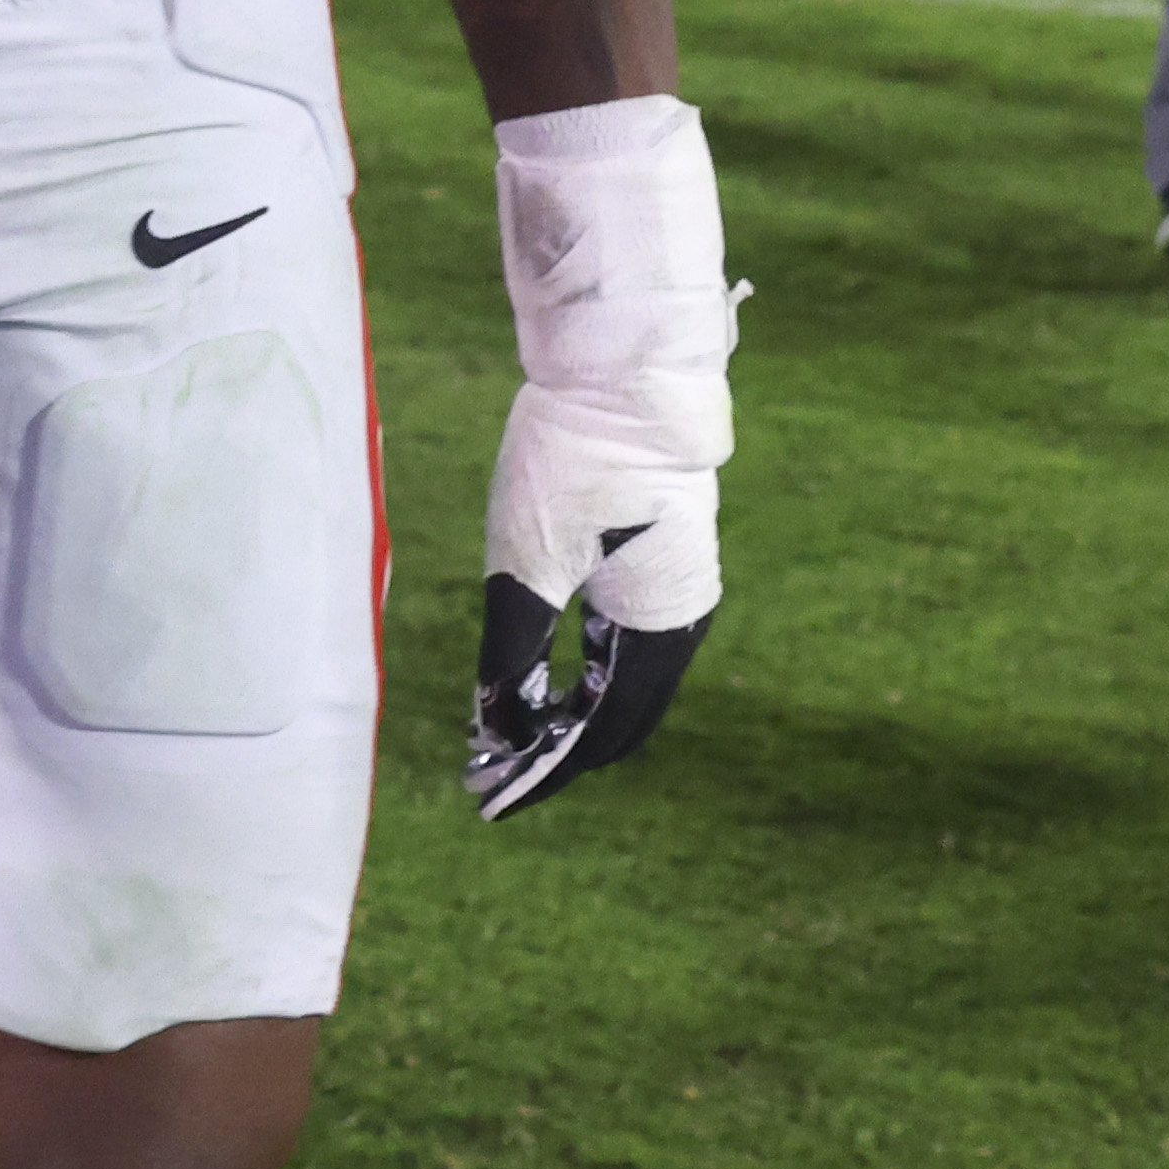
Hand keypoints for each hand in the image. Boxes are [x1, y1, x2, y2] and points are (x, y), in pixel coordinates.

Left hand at [468, 108, 730, 822]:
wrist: (623, 368)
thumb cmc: (576, 459)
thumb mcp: (526, 559)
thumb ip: (512, 647)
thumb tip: (495, 725)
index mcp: (664, 623)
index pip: (609, 729)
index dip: (548, 769)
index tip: (492, 799)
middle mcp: (680, 616)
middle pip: (620, 712)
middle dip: (554, 750)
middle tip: (488, 780)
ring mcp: (671, 589)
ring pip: (620, 677)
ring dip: (563, 712)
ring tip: (500, 741)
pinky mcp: (651, 560)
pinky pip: (616, 640)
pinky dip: (574, 669)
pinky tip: (531, 683)